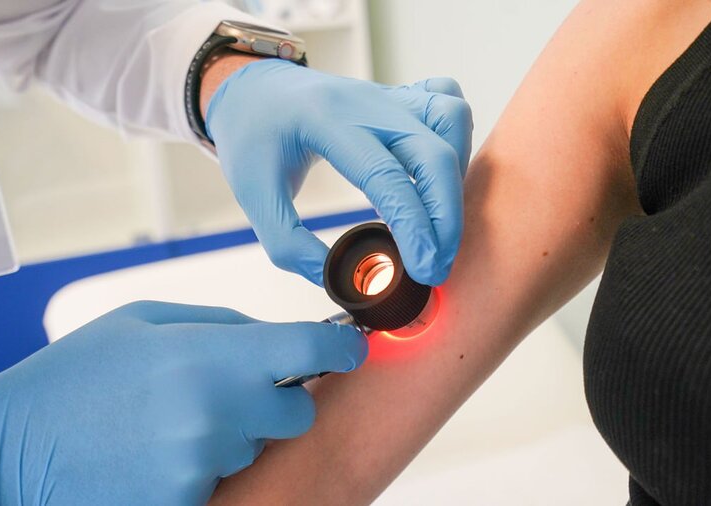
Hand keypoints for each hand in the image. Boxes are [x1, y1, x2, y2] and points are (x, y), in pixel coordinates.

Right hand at [0, 301, 366, 505]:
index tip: (349, 349)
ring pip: (256, 450)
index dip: (340, 348)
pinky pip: (223, 481)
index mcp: (211, 355)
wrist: (11, 449)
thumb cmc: (75, 377)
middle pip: (297, 414)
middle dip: (278, 404)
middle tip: (232, 394)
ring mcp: (203, 465)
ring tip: (174, 423)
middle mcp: (218, 413)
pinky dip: (203, 468)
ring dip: (234, 437)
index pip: (310, 350)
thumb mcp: (145, 322)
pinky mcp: (186, 502)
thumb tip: (274, 337)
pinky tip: (160, 453)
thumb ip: (222, 325)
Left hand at [205, 59, 472, 285]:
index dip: (413, 226)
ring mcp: (388, 95)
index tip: (424, 269)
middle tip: (437, 266)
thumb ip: (289, 244)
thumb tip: (333, 279)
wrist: (253, 89)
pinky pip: (447, 103)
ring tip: (441, 222)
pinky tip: (443, 175)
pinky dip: (458, 138)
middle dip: (446, 217)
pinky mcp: (401, 98)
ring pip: (451, 120)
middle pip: (432, 152)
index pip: (385, 175)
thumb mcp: (253, 194)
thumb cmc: (252, 136)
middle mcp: (366, 102)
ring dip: (456, 176)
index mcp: (326, 120)